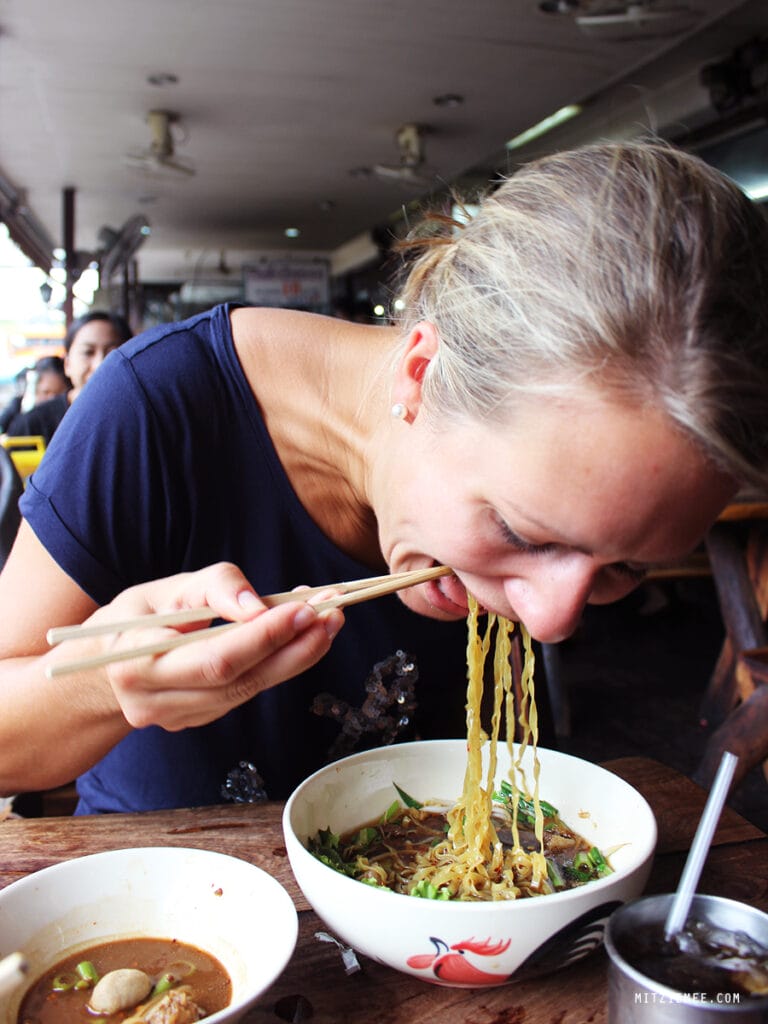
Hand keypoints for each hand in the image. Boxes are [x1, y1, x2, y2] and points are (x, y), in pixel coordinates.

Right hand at [55, 562, 343, 731]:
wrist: (102, 667)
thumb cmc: (136, 619)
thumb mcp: (165, 588)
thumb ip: (215, 588)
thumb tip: (260, 606)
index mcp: (137, 662)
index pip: (215, 657)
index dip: (264, 636)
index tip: (305, 607)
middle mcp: (156, 701)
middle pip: (239, 681)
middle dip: (293, 647)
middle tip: (332, 614)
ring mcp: (178, 719)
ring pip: (249, 691)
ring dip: (297, 657)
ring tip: (329, 621)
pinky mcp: (199, 721)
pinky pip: (246, 694)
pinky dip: (279, 666)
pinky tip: (304, 639)